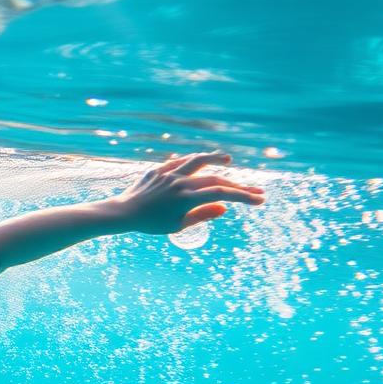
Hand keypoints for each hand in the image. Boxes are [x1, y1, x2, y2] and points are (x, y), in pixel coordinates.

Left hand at [107, 152, 264, 234]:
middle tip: (255, 189)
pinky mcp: (158, 169)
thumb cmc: (151, 224)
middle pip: (215, 178)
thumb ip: (203, 215)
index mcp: (186, 198)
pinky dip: (192, 161)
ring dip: (215, 158)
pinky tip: (200, 162)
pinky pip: (179, 161)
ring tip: (227, 159)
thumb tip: (224, 207)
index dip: (243, 196)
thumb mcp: (179, 225)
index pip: (222, 193)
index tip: (259, 199)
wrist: (124, 213)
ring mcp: (169, 173)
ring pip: (197, 160)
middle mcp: (180, 182)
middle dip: (238, 185)